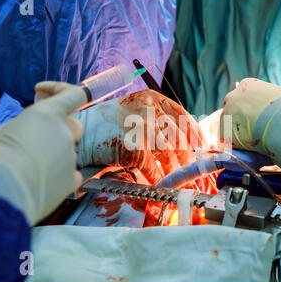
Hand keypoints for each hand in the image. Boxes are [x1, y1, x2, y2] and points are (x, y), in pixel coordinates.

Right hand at [0, 83, 86, 224]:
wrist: (3, 191)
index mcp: (48, 115)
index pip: (74, 94)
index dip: (60, 89)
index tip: (40, 93)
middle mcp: (64, 134)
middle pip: (74, 124)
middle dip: (59, 127)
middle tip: (37, 135)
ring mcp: (71, 157)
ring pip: (68, 151)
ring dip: (52, 154)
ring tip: (27, 165)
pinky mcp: (72, 179)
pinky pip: (71, 174)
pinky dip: (59, 175)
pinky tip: (41, 181)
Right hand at [72, 89, 205, 184]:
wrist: (79, 134)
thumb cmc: (106, 124)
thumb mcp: (133, 111)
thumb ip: (156, 120)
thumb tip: (182, 140)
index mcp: (151, 97)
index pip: (182, 115)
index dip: (195, 133)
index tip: (201, 146)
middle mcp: (148, 110)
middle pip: (178, 137)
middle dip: (185, 157)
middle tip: (189, 169)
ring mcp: (141, 128)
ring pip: (168, 155)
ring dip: (173, 170)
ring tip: (174, 179)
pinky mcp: (134, 149)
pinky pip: (153, 168)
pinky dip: (157, 179)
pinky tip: (159, 184)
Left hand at [220, 78, 280, 151]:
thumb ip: (276, 103)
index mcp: (248, 84)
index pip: (245, 98)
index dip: (252, 110)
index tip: (260, 119)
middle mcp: (233, 96)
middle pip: (233, 110)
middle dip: (242, 121)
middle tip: (256, 132)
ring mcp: (227, 112)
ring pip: (230, 125)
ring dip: (240, 134)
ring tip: (257, 141)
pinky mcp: (224, 130)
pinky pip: (229, 140)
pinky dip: (239, 146)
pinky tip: (252, 147)